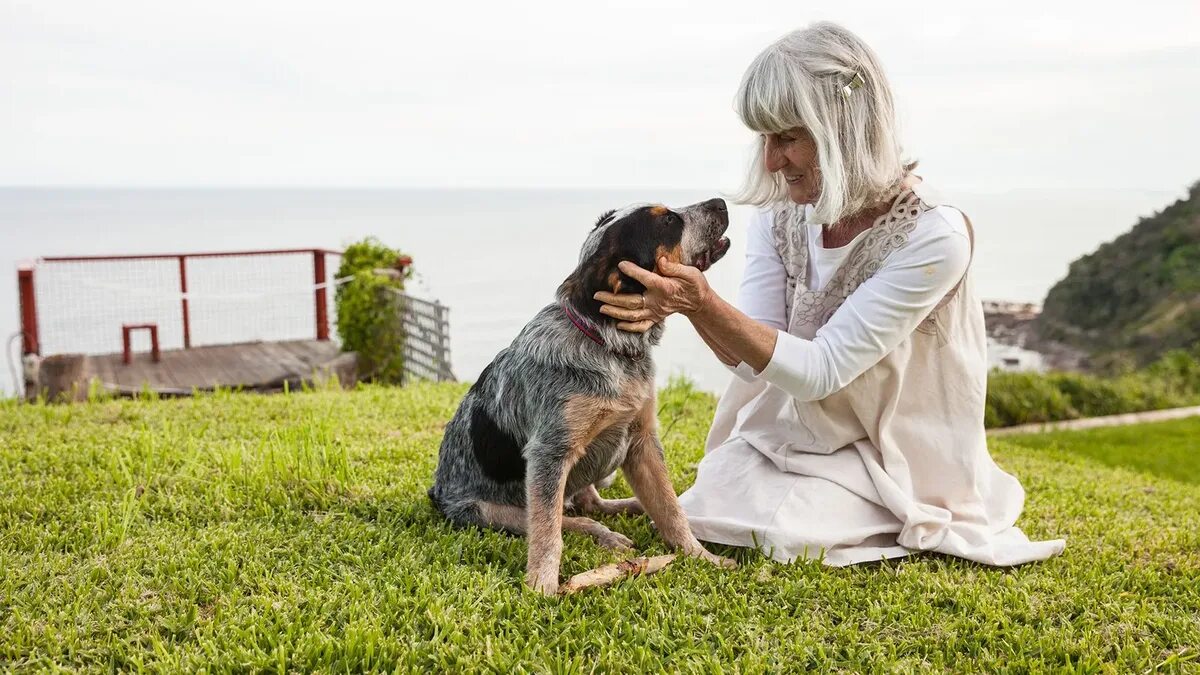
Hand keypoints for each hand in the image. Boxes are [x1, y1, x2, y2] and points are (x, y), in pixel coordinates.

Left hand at [593, 258, 712, 332]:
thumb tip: (661, 260)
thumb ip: (674, 267)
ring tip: (601, 307)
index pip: (646, 279)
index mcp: (664, 288)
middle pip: (631, 302)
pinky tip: (617, 324)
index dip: (633, 272)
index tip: (620, 265)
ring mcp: (655, 312)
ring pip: (632, 315)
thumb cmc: (694, 285)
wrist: (699, 302)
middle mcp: (657, 302)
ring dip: (615, 312)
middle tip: (597, 295)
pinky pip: (640, 326)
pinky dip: (628, 327)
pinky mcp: (655, 318)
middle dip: (612, 299)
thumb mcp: (690, 273)